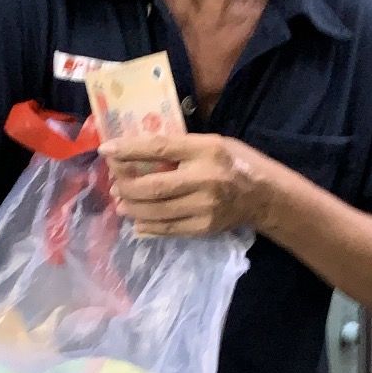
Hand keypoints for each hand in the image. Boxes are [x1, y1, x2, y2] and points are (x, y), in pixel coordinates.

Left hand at [101, 133, 268, 237]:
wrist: (265, 196)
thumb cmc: (236, 162)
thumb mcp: (212, 143)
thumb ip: (180, 148)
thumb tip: (138, 153)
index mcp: (206, 150)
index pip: (159, 148)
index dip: (129, 150)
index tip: (106, 150)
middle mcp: (204, 179)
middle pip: (153, 186)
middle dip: (127, 186)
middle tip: (115, 185)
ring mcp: (204, 207)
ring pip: (156, 211)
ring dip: (132, 208)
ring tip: (121, 204)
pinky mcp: (203, 228)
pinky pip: (167, 229)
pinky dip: (148, 226)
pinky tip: (137, 222)